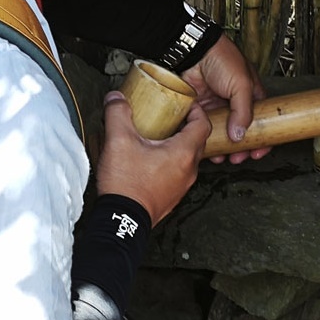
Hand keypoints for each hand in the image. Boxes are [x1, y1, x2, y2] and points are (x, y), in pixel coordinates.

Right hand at [95, 91, 210, 225]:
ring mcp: (182, 185)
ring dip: (178, 145)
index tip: (186, 104)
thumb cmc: (126, 185)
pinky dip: (171, 161)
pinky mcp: (172, 195)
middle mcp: (188, 170)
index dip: (197, 110)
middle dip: (187, 126)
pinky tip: (151, 159)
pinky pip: (178, 172)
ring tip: (159, 136)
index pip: (203, 124)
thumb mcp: (118, 141)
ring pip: (188, 158)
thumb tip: (116, 98)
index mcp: (183, 153)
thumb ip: (117, 114)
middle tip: (171, 117)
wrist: (122, 220)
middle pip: (198, 141)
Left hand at [180, 34, 270, 163]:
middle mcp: (235, 104)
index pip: (262, 122)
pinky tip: (208, 148)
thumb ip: (243, 111)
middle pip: (242, 132)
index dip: (263, 139)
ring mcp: (217, 108)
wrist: (193, 52)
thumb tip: (240, 136)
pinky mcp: (201, 110)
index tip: (258, 153)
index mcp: (251, 96)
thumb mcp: (241, 84)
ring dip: (224, 148)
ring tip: (223, 157)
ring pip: (223, 134)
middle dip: (242, 149)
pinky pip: (205, 130)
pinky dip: (207, 141)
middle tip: (238, 159)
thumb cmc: (221, 59)